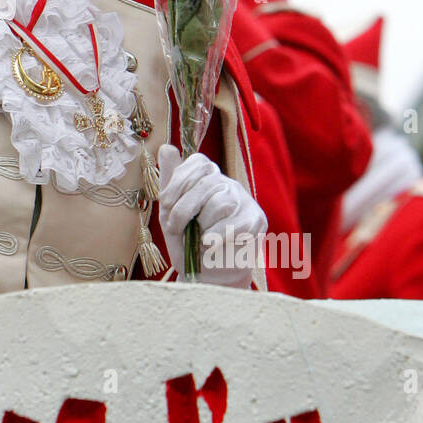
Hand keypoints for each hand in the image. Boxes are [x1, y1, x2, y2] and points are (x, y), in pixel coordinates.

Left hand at [157, 143, 266, 286]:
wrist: (206, 275)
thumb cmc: (188, 241)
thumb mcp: (170, 211)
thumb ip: (170, 181)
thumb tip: (166, 147)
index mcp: (208, 178)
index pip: (199, 162)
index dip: (179, 183)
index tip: (166, 205)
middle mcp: (228, 184)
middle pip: (207, 181)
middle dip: (184, 207)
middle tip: (175, 227)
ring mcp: (245, 200)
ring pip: (221, 201)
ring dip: (202, 224)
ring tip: (197, 238)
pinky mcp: (257, 220)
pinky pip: (236, 223)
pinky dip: (216, 236)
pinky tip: (210, 245)